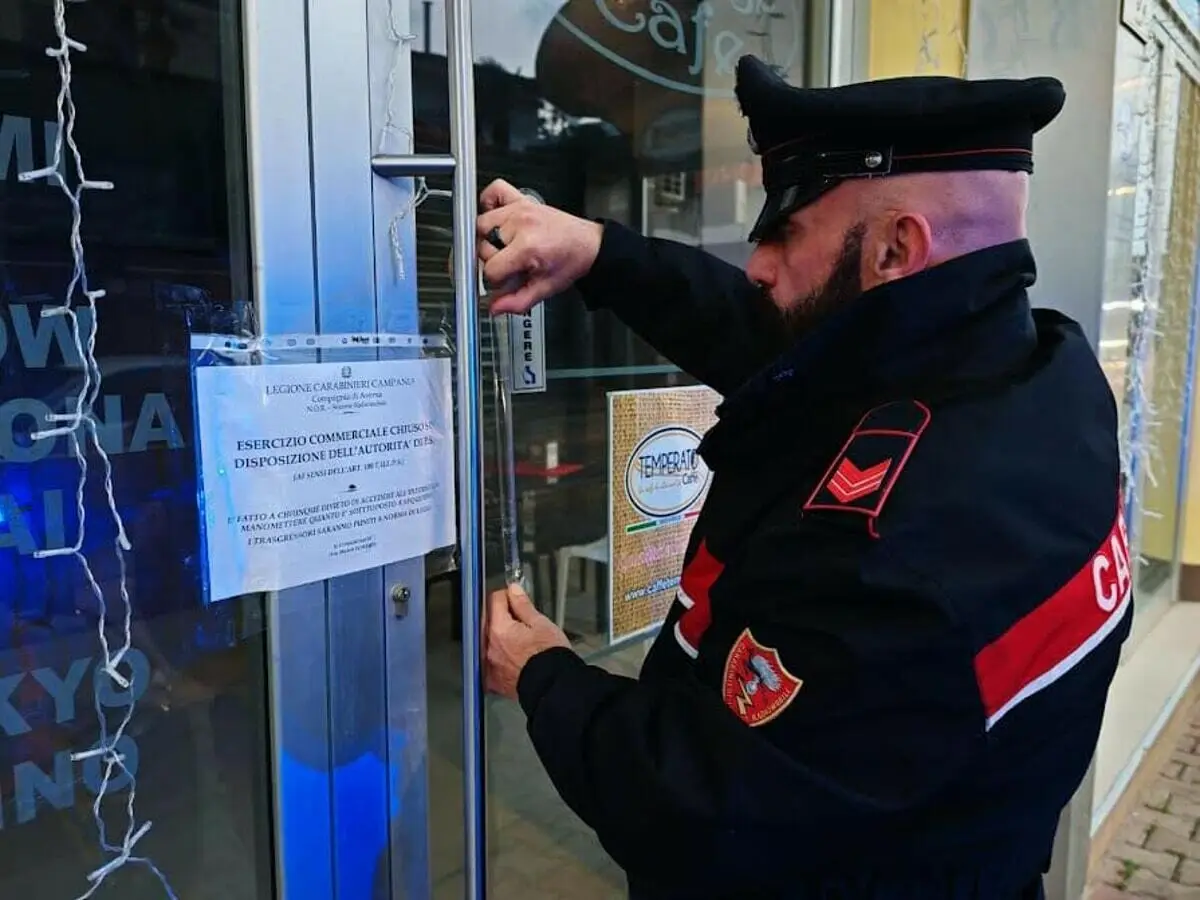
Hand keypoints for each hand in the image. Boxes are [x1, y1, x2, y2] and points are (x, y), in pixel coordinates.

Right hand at [476, 179, 603, 314]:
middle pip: (481, 246)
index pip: (491, 269)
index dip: (496, 280)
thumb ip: (517, 302)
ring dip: (487, 238)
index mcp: (527, 247)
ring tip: (504, 247)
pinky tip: (496, 219)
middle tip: (509, 265)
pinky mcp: (521, 199)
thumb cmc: (570, 261)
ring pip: (481, 224)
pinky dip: (488, 202)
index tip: (506, 280)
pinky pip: (494, 191)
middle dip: (492, 261)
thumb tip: (495, 308)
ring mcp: (519, 209)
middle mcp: (520, 224)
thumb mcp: (545, 288)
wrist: (588, 245)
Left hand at [484, 582, 570, 700]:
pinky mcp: (493, 680)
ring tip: (518, 639)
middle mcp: (489, 646)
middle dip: (500, 615)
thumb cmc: (551, 657)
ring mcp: (489, 664)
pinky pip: (489, 660)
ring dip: (497, 636)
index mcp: (500, 629)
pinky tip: (512, 655)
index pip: (494, 601)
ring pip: (487, 640)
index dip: (506, 596)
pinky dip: (497, 655)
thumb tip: (514, 591)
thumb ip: (523, 606)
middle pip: (487, 620)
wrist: (553, 686)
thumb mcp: (541, 624)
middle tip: (519, 618)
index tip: (514, 598)